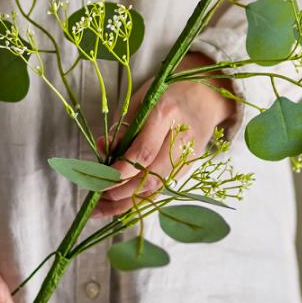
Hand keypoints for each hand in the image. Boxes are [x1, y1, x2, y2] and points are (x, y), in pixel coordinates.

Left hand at [92, 52, 236, 217]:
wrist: (205, 94)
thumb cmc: (167, 93)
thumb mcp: (140, 102)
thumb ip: (122, 128)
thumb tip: (103, 150)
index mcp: (166, 114)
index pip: (144, 152)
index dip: (121, 171)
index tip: (99, 181)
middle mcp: (181, 139)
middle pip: (151, 176)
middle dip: (121, 193)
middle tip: (96, 200)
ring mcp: (188, 157)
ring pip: (156, 188)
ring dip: (127, 202)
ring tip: (101, 209)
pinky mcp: (188, 168)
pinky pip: (161, 188)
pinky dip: (139, 199)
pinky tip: (118, 205)